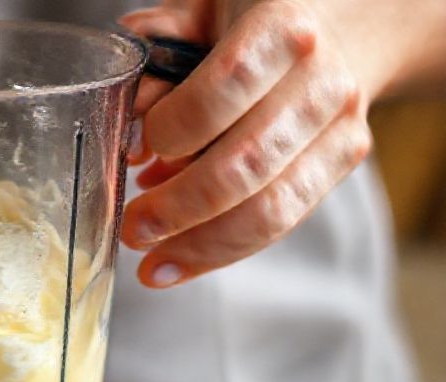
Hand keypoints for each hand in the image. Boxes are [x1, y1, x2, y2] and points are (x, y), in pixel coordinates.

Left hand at [119, 0, 375, 287]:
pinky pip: (281, 222)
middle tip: (132, 228)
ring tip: (152, 264)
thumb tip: (125, 110)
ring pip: (271, 207)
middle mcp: (321, 81)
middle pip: (247, 163)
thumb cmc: (255, 15)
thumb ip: (159, 49)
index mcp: (283, 28)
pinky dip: (224, 249)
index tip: (141, 147)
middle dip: (180, 206)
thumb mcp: (205, 9)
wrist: (348, 21)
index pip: (228, 86)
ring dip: (202, 244)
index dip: (177, 125)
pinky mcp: (341, 165)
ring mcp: (339, 129)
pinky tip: (180, 262)